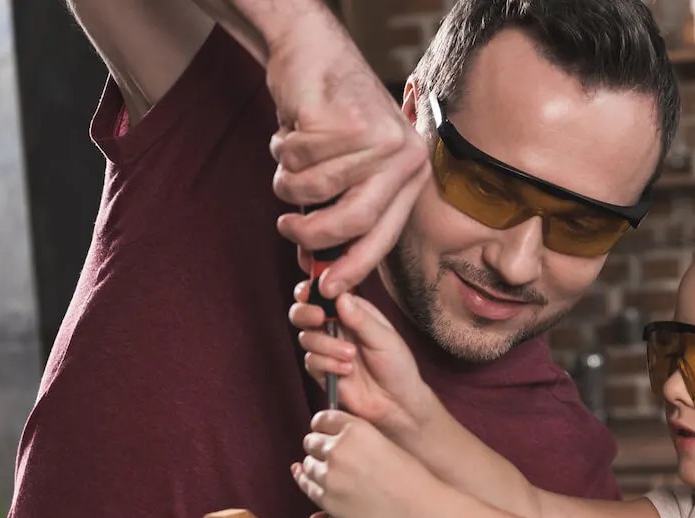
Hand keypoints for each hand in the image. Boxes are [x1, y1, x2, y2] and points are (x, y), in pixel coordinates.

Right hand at [265, 12, 429, 295]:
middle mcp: (403, 157)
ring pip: (317, 191)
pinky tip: (293, 128)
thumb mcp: (349, 170)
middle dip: (313, 235)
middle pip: (353, 222)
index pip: (385, 235)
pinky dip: (282, 151)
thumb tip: (319, 272)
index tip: (328, 289)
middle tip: (287, 229)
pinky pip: (297, 161)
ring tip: (289, 160)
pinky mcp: (344, 121)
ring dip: (288, 182)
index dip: (355, 266)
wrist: (314, 51)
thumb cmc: (329, 118)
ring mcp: (377, 138)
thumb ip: (341, 214)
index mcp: (411, 173)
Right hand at [289, 289, 435, 439]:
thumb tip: (340, 297)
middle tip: (319, 318)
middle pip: (303, 312)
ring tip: (351, 356)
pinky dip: (327, 365)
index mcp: (352, 311)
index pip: (325, 293)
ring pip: (306, 337)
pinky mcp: (322, 371)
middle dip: (306, 313)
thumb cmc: (397, 366)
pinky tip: (347, 371)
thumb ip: (362, 319)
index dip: (312, 289)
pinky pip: (311, 361)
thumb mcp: (385, 339)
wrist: (397, 404)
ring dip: (326, 345)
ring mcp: (327, 349)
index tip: (309, 292)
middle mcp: (336, 327)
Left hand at [293, 410, 440, 517]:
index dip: (322, 427)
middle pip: (311, 441)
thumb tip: (330, 433)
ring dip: (315, 467)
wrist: (418, 509)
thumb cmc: (409, 477)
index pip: (322, 419)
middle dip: (318, 447)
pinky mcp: (327, 500)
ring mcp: (330, 476)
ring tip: (333, 473)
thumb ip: (356, 435)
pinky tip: (319, 483)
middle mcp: (339, 449)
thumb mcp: (384, 441)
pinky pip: (308, 487)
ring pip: (307, 465)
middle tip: (331, 456)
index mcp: (355, 429)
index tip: (325, 433)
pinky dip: (311, 484)